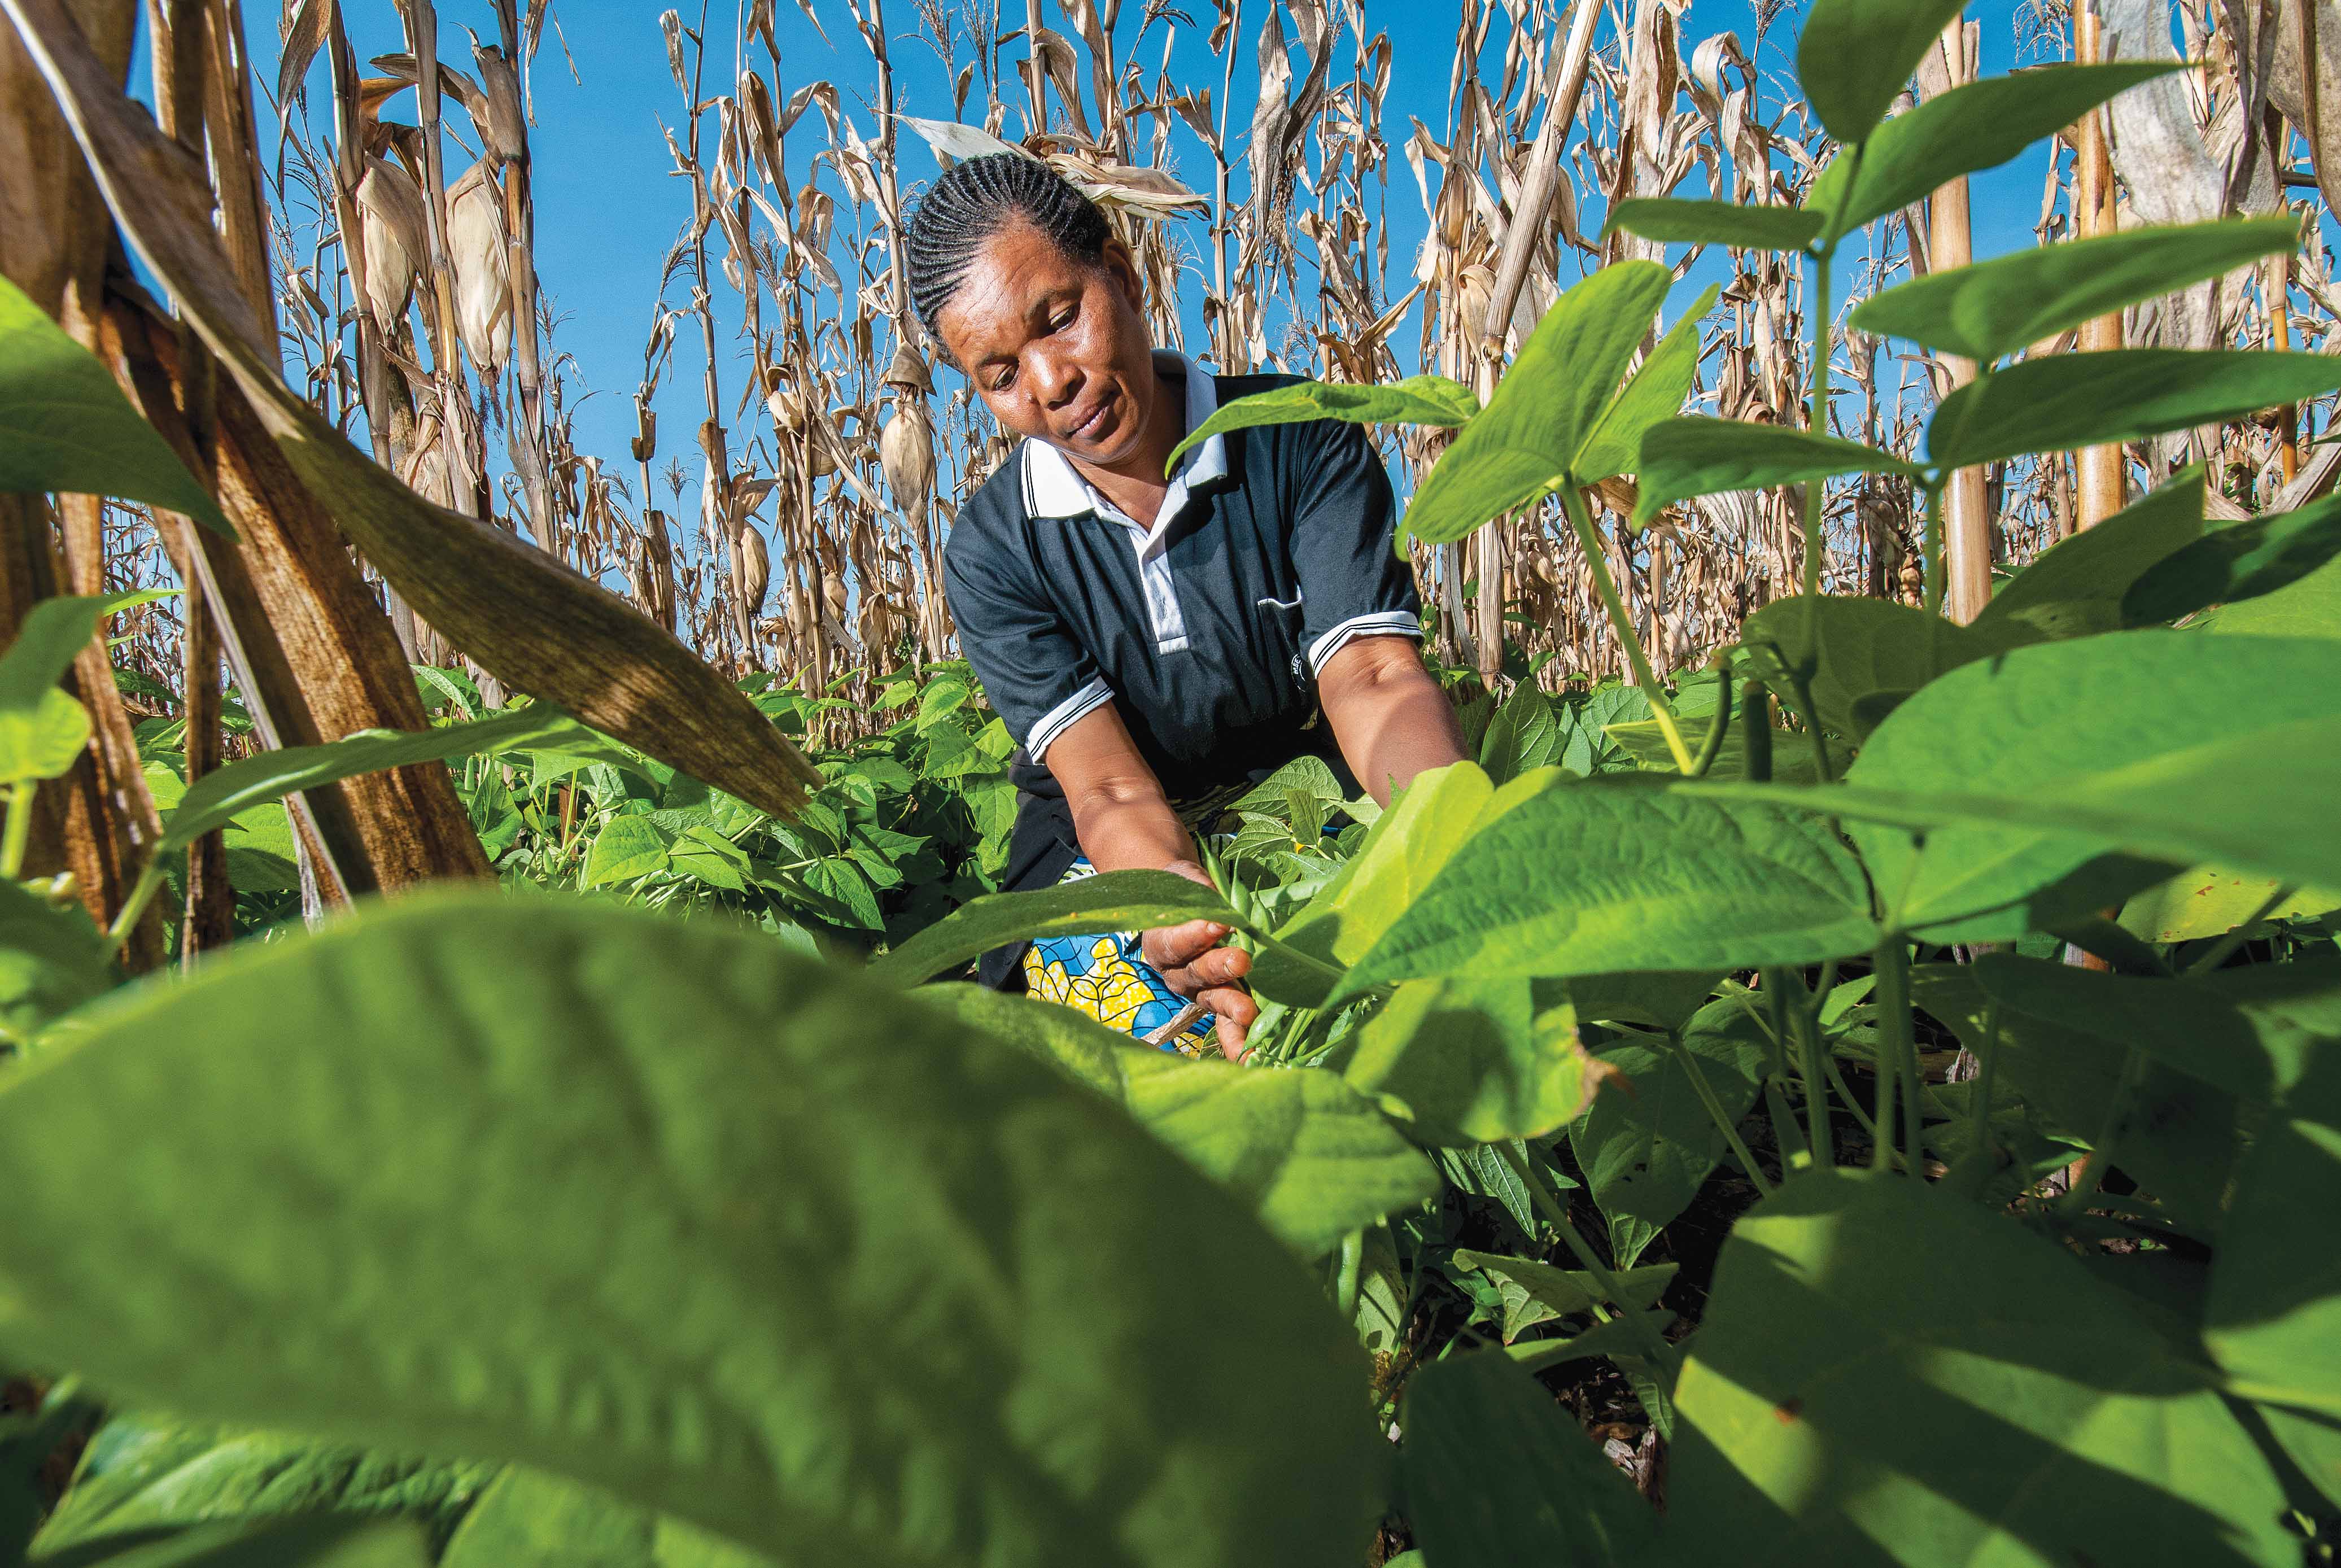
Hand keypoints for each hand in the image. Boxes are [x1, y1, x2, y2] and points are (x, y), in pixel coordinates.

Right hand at [1139, 860, 1257, 1060]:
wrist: (1185, 904)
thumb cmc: (1186, 890)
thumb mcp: (1187, 882)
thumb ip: (1200, 891)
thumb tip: (1219, 903)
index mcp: (1161, 944)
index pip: (1174, 942)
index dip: (1194, 934)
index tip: (1217, 923)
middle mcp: (1177, 974)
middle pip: (1196, 974)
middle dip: (1218, 969)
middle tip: (1241, 960)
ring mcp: (1199, 992)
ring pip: (1214, 1000)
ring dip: (1233, 1007)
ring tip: (1249, 1011)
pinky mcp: (1221, 1004)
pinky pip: (1227, 1026)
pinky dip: (1239, 1042)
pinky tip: (1252, 1058)